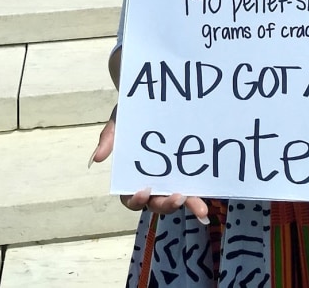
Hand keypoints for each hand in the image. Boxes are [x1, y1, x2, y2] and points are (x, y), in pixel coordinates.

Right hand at [88, 106, 209, 223]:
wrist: (154, 101)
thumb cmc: (133, 115)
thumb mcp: (119, 122)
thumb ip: (109, 138)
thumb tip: (97, 158)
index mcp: (133, 177)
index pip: (131, 198)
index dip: (136, 200)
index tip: (145, 191)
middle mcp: (153, 183)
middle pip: (157, 204)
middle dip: (167, 205)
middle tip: (179, 197)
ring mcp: (172, 179)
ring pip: (178, 199)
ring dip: (190, 205)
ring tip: (202, 208)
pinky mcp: (188, 172)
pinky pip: (194, 186)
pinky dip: (202, 194)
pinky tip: (212, 196)